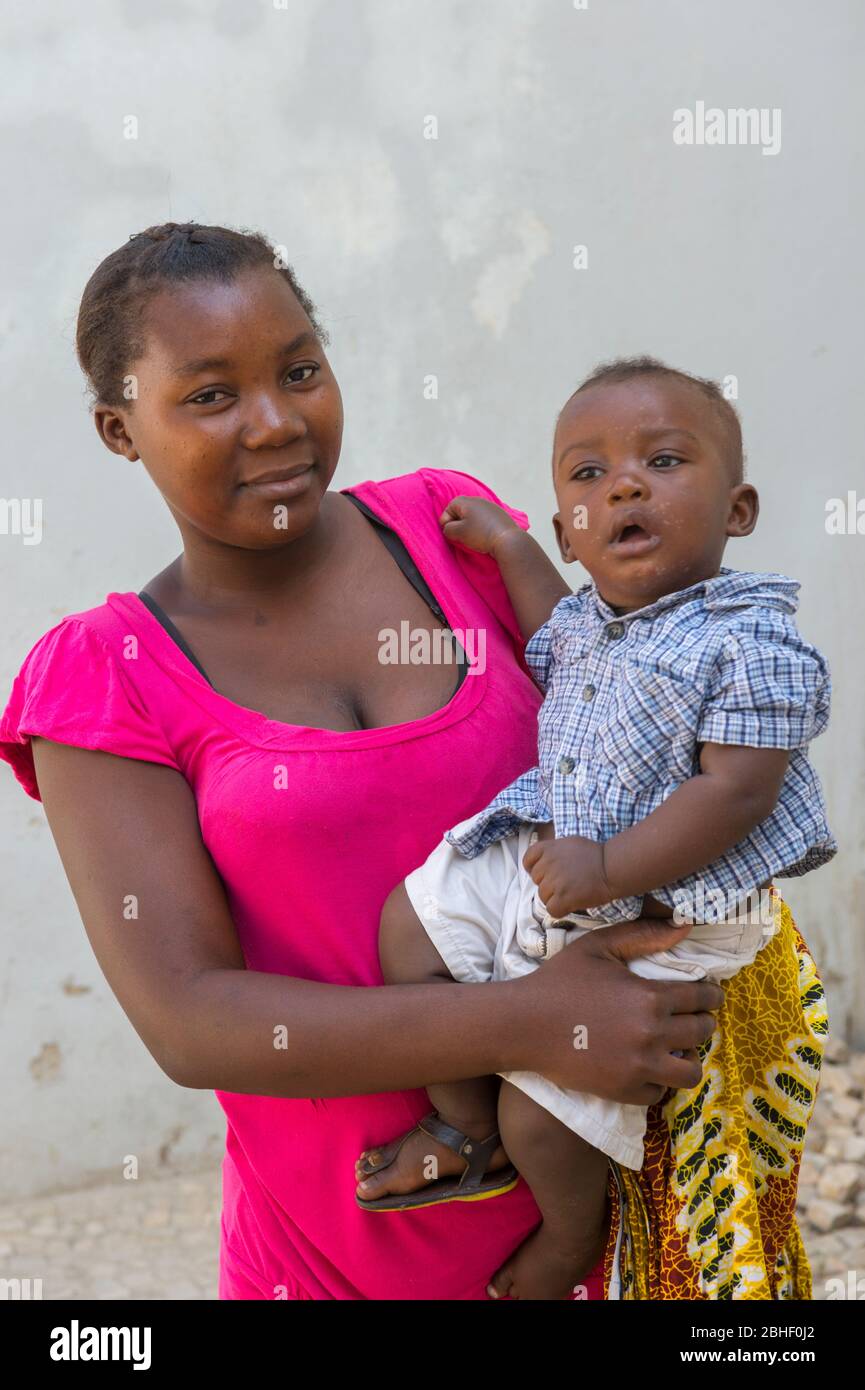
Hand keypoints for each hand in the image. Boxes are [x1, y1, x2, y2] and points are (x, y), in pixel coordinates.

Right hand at [439, 495, 522, 556]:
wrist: (508, 540)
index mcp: (466, 501)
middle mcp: (478, 499)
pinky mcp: (500, 514)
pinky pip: (484, 518)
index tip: (449, 534)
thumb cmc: (481, 534)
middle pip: (461, 510)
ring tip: (471, 537)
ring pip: (473, 514)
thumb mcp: (458, 533)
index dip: (446, 522)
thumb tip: (449, 528)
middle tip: (459, 536)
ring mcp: (491, 506)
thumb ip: (448, 529)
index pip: (449, 508)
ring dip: (469, 524)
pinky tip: (484, 535)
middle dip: (457, 522)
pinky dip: (480, 525)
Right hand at [511, 917, 723, 1103]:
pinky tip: (648, 1067)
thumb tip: (686, 927)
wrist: (523, 1024)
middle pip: (701, 1032)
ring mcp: (639, 1067)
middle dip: (702, 1023)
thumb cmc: (560, 980)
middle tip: (691, 1020)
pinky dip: (659, 1081)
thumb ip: (643, 935)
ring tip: (677, 1049)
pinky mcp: (624, 1091)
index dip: (711, 995)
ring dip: (688, 1058)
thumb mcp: (599, 947)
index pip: (703, 998)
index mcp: (650, 997)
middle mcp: (652, 1034)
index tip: (709, 996)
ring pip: (690, 1072)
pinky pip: (660, 1093)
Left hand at [522, 834, 610, 916]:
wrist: (611, 867)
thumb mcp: (569, 843)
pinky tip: (571, 903)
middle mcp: (547, 863)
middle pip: (536, 880)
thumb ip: (553, 851)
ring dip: (555, 897)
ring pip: (543, 896)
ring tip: (572, 892)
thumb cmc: (594, 855)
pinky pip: (551, 910)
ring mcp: (554, 881)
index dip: (534, 869)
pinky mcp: (562, 897)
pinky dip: (560, 910)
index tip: (545, 873)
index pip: (528, 860)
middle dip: (548, 883)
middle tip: (566, 882)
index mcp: (548, 848)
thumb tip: (542, 861)